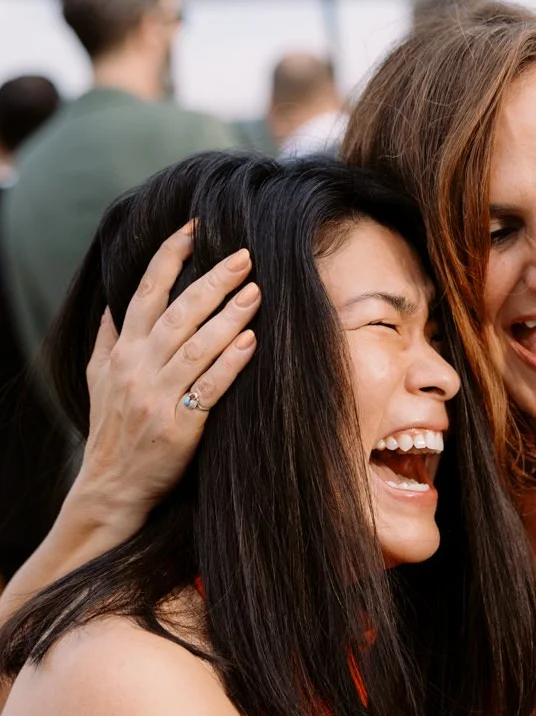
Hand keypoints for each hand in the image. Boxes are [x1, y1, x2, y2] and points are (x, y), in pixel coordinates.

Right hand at [71, 226, 259, 537]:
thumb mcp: (97, 380)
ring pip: (194, 346)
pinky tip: (250, 343)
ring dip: (227, 317)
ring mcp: (156, 397)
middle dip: (211, 280)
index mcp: (121, 352)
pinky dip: (229, 364)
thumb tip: (112, 304)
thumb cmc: (112, 431)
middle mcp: (136, 368)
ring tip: (256, 291)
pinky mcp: (178, 427)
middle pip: (177, 312)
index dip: (169, 258)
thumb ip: (107, 339)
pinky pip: (208, 388)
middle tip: (244, 256)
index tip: (194, 229)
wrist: (111, 486)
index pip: (145, 293)